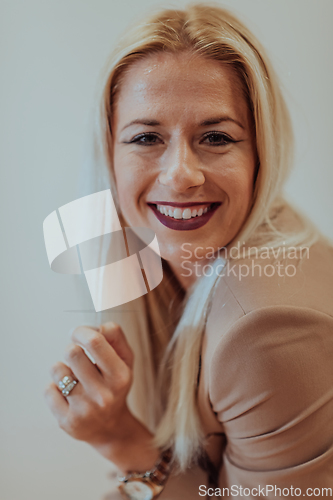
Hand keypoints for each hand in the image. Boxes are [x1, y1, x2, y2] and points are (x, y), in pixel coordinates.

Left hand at [44, 322, 133, 446]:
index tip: (78, 334)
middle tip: (78, 358)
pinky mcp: (66, 422)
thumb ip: (116, 336)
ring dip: (62, 369)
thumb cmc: (115, 384)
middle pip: (72, 352)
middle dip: (72, 349)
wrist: (110, 428)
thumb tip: (98, 326)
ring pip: (57, 369)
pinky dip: (55, 388)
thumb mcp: (125, 360)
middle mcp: (103, 394)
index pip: (95, 341)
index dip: (81, 331)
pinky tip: (67, 395)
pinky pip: (48, 390)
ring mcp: (84, 410)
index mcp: (120, 376)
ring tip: (74, 378)